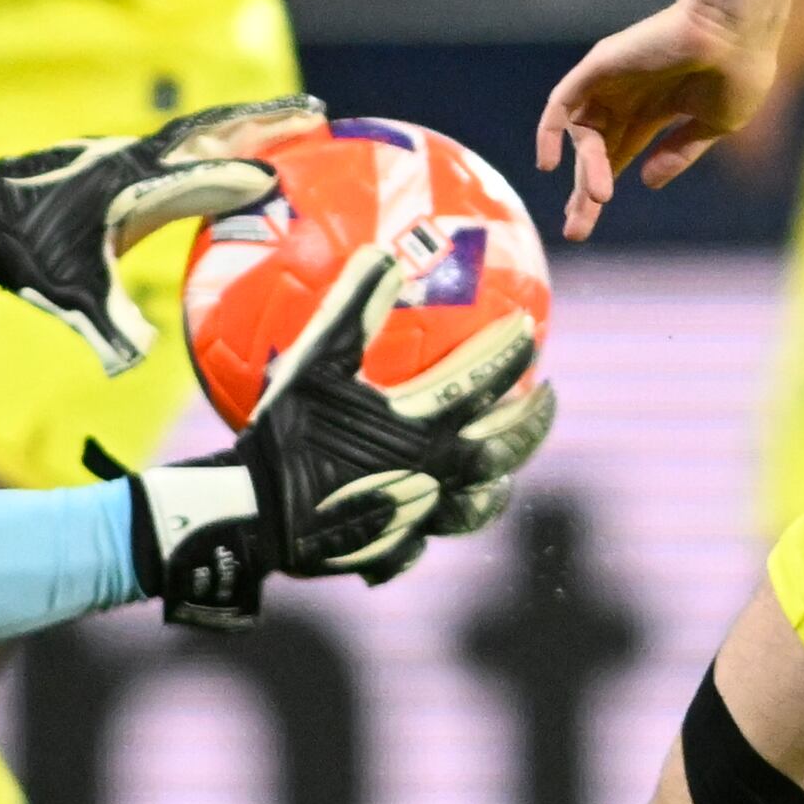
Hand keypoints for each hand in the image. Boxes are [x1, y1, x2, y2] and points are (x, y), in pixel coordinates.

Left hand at [0, 99, 325, 369]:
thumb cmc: (23, 256)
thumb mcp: (68, 296)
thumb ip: (106, 327)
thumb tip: (134, 364)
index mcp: (131, 186)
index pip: (198, 176)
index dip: (241, 177)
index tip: (286, 176)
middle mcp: (134, 157)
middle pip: (212, 129)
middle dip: (266, 120)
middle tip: (319, 110)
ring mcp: (127, 152)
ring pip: (198, 128)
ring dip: (246, 121)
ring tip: (294, 120)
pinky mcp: (119, 158)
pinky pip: (181, 141)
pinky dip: (217, 137)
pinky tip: (234, 153)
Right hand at [117, 242, 556, 627]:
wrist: (254, 513)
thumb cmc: (285, 432)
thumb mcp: (316, 361)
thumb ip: (355, 307)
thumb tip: (384, 254)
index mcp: (423, 425)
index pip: (485, 382)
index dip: (510, 351)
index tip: (529, 329)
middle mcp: (433, 472)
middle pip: (505, 448)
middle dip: (533, 420)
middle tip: (548, 396)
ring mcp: (416, 516)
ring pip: (478, 504)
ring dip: (498, 481)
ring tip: (504, 472)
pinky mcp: (391, 550)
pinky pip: (427, 538)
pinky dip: (438, 520)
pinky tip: (435, 511)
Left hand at [533, 0, 774, 237]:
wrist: (738, 32)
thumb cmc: (738, 72)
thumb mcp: (714, 124)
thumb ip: (679, 152)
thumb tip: (647, 183)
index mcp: (656, 110)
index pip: (617, 154)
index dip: (600, 186)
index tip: (588, 223)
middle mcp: (628, 97)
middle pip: (595, 151)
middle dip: (584, 192)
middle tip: (577, 232)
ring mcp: (612, 82)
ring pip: (584, 135)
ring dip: (586, 170)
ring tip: (598, 198)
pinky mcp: (600, 66)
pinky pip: (561, 103)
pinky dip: (548, 132)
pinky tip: (548, 164)